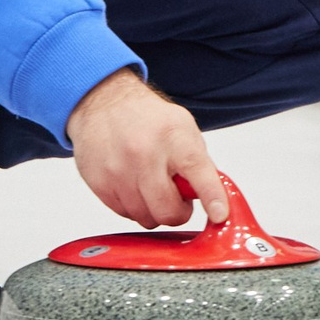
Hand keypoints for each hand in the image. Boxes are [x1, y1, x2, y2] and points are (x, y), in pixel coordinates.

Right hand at [66, 69, 227, 228]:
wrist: (104, 102)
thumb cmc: (147, 118)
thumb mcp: (184, 129)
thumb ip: (200, 165)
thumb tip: (214, 200)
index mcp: (173, 137)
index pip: (198, 173)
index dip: (212, 198)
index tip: (219, 214)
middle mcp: (144, 153)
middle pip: (168, 210)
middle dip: (177, 212)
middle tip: (176, 198)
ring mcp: (118, 170)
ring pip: (146, 217)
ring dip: (153, 209)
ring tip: (151, 186)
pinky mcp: (99, 183)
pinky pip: (124, 213)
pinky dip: (133, 206)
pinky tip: (132, 184)